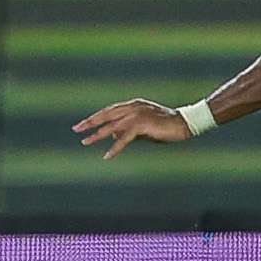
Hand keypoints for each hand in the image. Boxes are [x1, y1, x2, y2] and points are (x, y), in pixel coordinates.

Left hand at [72, 99, 190, 159]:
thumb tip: (112, 136)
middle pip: (106, 115)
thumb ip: (127, 129)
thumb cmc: (166, 127)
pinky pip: (123, 138)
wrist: (185, 124)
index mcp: (133, 104)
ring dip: (97, 135)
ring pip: (111, 126)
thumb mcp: (143, 127)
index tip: (84, 124)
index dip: (96, 117)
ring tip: (85, 142)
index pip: (109, 110)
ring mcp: (137, 114)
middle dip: (90, 122)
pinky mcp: (141, 125)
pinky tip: (107, 156)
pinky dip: (115, 148)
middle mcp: (133, 107)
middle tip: (76, 129)